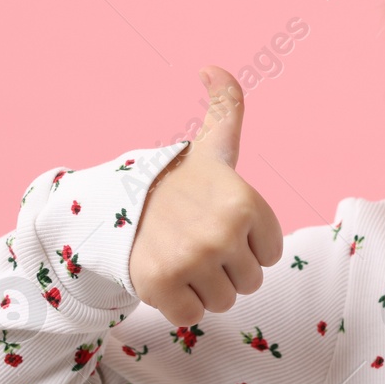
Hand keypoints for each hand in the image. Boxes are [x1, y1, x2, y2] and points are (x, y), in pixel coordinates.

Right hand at [127, 66, 285, 325]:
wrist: (113, 206)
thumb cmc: (177, 181)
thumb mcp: (211, 146)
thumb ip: (226, 107)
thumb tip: (212, 67)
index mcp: (247, 203)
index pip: (271, 255)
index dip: (247, 245)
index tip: (220, 225)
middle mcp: (224, 232)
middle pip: (249, 282)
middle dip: (225, 269)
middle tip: (196, 244)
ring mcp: (193, 260)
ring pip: (223, 302)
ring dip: (203, 288)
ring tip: (181, 259)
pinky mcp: (163, 287)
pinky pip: (191, 316)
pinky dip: (177, 305)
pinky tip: (164, 276)